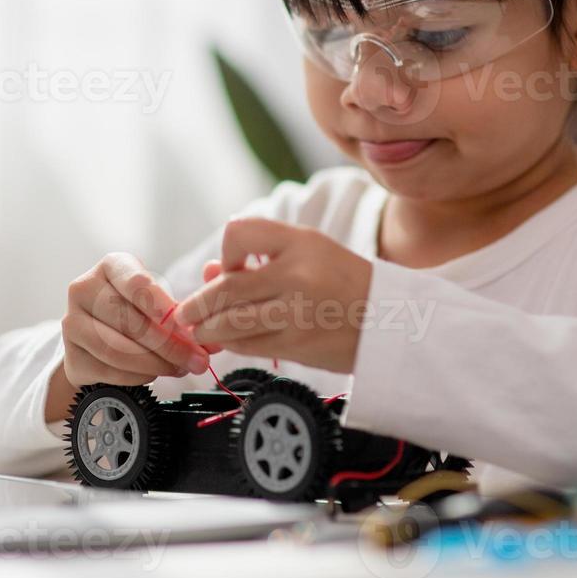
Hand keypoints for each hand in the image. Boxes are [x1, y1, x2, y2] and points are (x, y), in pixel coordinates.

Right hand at [56, 252, 211, 393]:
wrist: (97, 334)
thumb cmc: (135, 310)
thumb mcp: (157, 299)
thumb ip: (182, 314)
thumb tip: (212, 341)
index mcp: (111, 266)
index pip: (136, 284)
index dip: (162, 306)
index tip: (184, 325)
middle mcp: (84, 289)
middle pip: (130, 321)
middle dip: (170, 345)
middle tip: (196, 360)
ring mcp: (72, 323)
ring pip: (118, 350)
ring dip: (156, 364)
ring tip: (179, 368)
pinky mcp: (71, 355)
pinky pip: (110, 370)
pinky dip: (138, 376)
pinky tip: (154, 374)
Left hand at [175, 219, 372, 373]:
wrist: (390, 323)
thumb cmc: (345, 283)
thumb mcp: (307, 254)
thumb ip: (259, 259)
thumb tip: (209, 272)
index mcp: (300, 242)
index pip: (239, 232)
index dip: (226, 251)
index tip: (229, 267)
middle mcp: (296, 274)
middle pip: (226, 286)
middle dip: (197, 303)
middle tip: (186, 312)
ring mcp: (295, 311)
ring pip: (230, 321)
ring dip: (207, 328)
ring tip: (199, 329)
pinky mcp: (295, 344)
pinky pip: (247, 344)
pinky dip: (230, 343)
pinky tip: (226, 341)